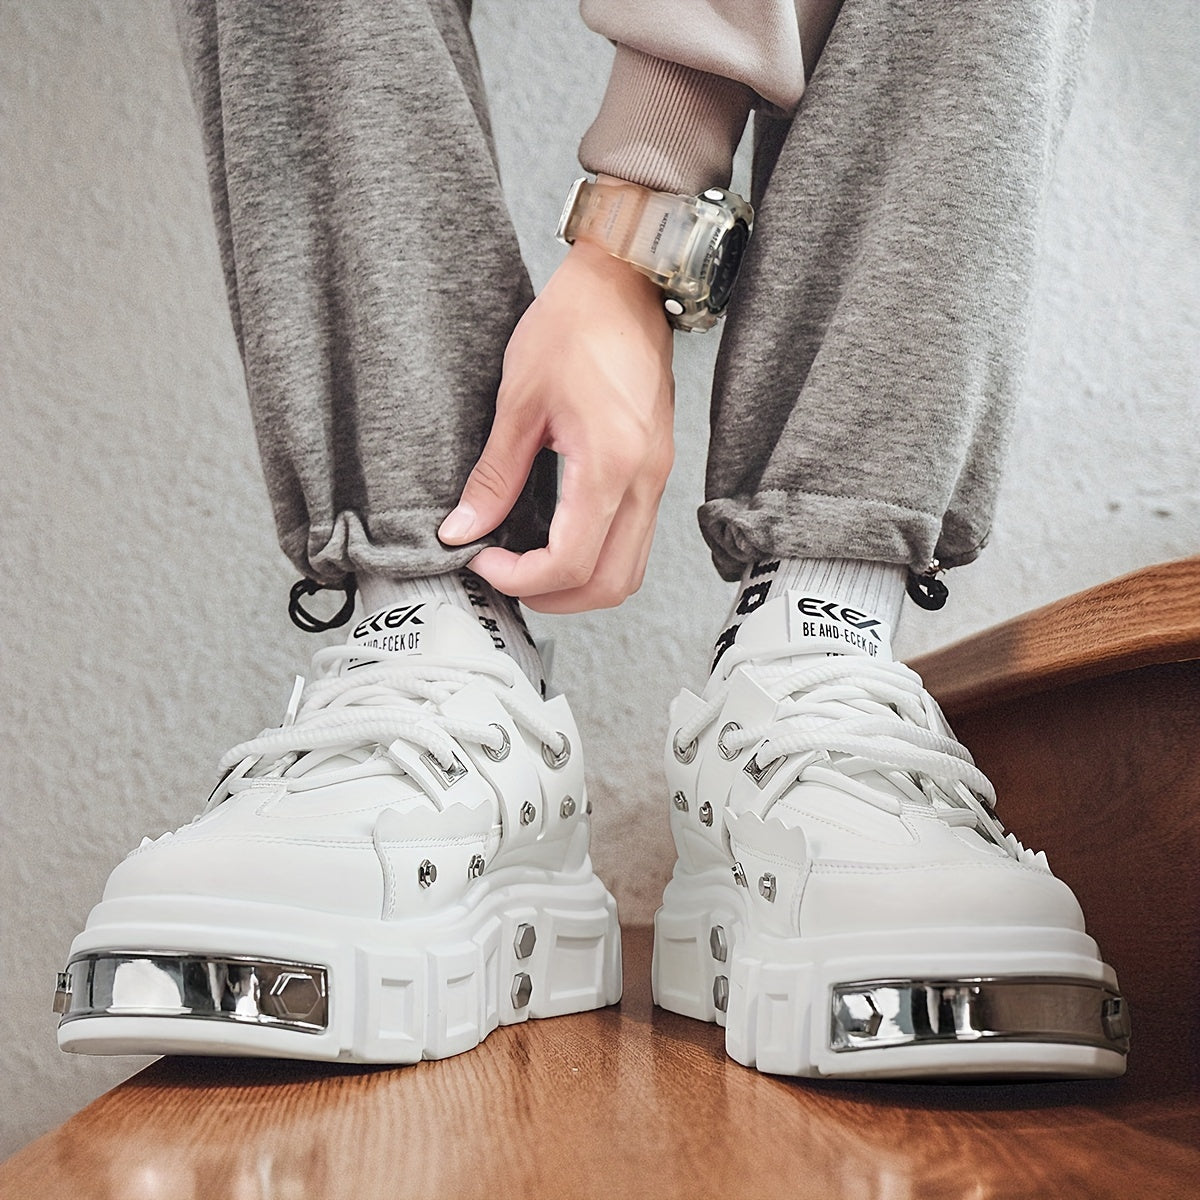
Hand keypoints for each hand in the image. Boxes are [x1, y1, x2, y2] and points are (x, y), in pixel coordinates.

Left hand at [438, 235, 675, 612]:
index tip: (484, 561)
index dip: (522, 579)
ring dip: (581, 584)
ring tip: (531, 565)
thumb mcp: (518, 401)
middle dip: (555, 598)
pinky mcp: (657, 470)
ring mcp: (658, 478)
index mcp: (609, 465)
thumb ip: (494, 476)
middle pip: (611, 584)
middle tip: (507, 577)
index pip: (571, 563)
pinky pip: (635, 540)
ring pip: (629, 570)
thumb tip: (464, 529)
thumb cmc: (574, 326)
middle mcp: (645, 480)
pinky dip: (597, 556)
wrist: (625, 285)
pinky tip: (558, 535)